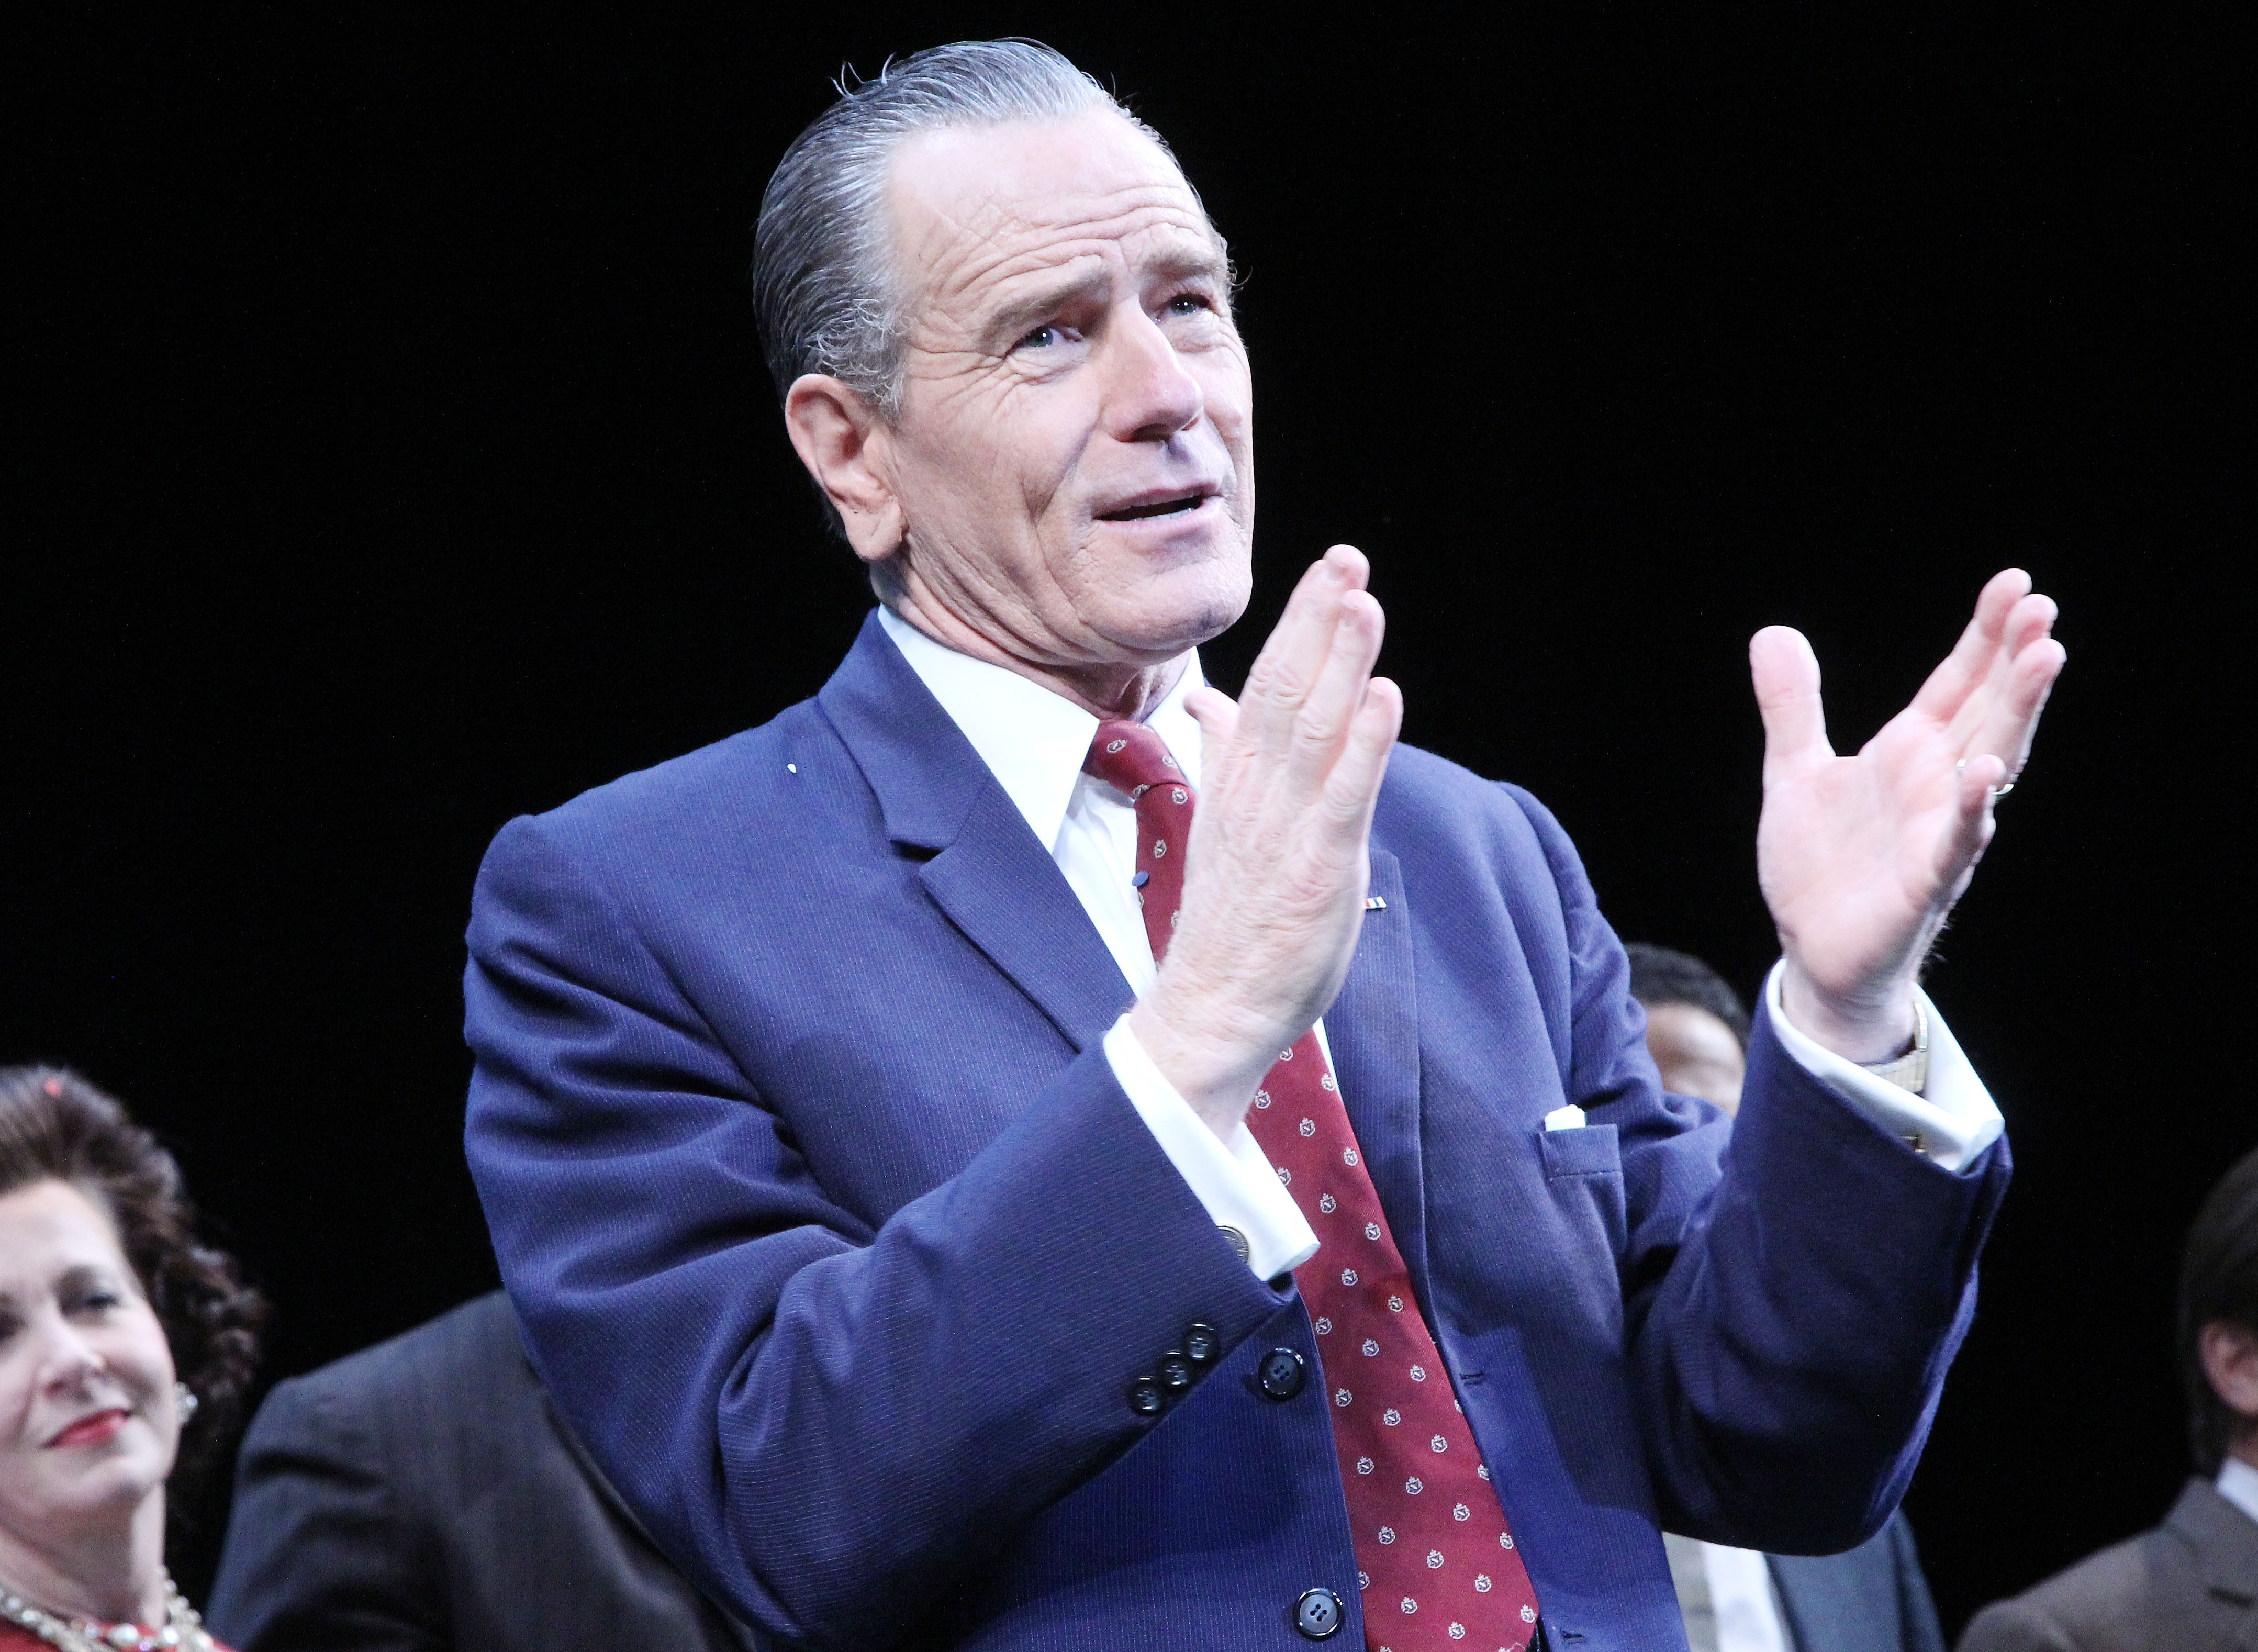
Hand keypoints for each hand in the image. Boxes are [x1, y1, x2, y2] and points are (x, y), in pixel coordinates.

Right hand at [1129, 546, 1403, 1136]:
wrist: (1211, 1007)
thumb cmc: (1231, 919)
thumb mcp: (1222, 822)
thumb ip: (1224, 756)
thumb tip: (1209, 702)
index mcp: (1240, 779)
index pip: (1269, 682)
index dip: (1301, 622)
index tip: (1330, 568)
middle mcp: (1258, 791)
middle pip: (1287, 688)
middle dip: (1318, 620)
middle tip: (1347, 559)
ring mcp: (1286, 827)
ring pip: (1313, 728)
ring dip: (1340, 663)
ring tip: (1362, 604)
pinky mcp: (1316, 867)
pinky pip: (1342, 794)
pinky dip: (1363, 743)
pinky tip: (1382, 697)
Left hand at [1754, 569, 2065, 1060]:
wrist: (1811, 949)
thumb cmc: (1821, 863)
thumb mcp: (1794, 771)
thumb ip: (1791, 706)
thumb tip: (1773, 632)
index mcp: (1910, 753)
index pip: (1958, 682)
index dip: (1985, 635)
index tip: (2015, 583)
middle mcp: (1937, 784)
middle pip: (1988, 710)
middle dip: (2016, 661)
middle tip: (2043, 608)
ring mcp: (1937, 832)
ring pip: (1990, 762)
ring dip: (2018, 712)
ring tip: (2045, 657)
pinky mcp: (1922, 883)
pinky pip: (1955, 841)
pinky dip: (1970, 806)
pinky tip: (1985, 770)